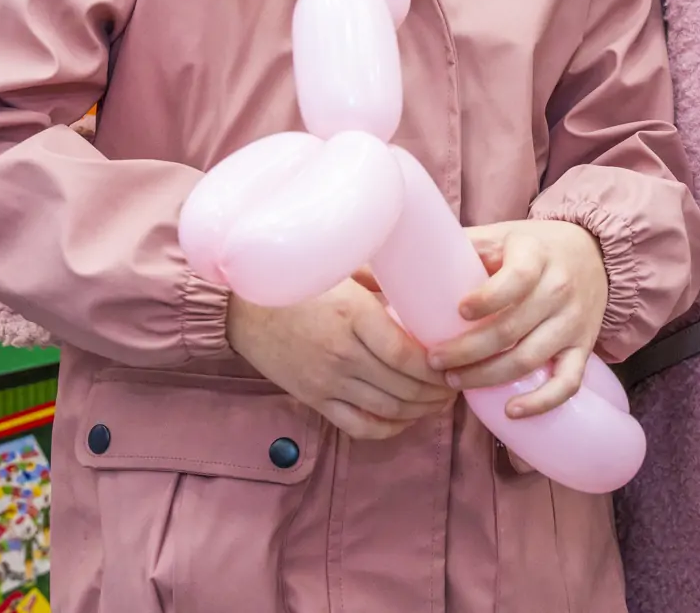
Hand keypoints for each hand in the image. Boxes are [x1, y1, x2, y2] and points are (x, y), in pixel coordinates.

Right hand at [227, 280, 455, 441]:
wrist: (244, 309)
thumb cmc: (298, 282)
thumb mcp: (343, 270)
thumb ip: (382, 281)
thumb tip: (424, 287)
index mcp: (353, 316)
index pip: (407, 356)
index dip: (438, 367)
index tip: (455, 361)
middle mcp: (342, 353)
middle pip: (404, 387)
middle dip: (437, 391)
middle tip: (456, 382)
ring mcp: (327, 381)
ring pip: (388, 410)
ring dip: (420, 410)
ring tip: (439, 401)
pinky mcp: (315, 399)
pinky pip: (360, 426)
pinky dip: (389, 428)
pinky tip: (405, 418)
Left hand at [428, 220, 608, 419]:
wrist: (593, 254)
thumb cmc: (531, 248)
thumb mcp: (499, 235)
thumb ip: (458, 248)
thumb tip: (396, 264)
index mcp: (536, 256)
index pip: (516, 280)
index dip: (487, 299)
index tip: (457, 311)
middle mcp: (559, 289)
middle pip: (512, 329)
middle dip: (467, 351)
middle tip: (434, 360)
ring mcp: (573, 322)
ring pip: (530, 359)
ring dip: (488, 377)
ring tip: (453, 381)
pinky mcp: (583, 348)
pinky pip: (567, 383)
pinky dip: (540, 402)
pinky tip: (509, 411)